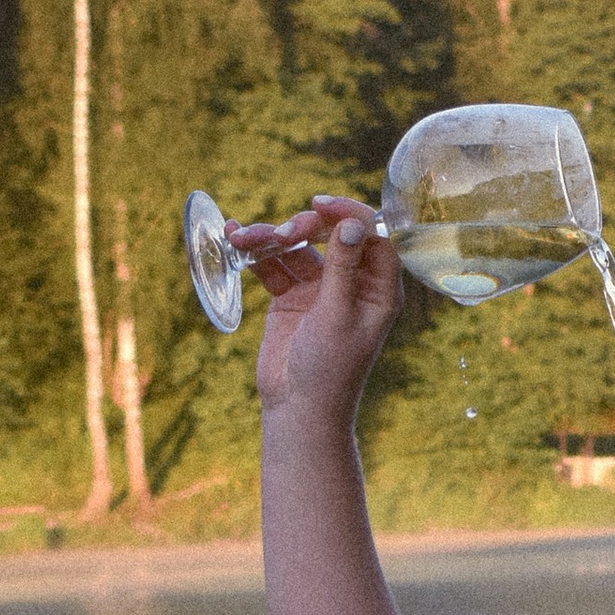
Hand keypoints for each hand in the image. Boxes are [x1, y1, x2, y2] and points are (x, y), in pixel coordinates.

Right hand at [242, 197, 402, 420]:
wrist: (297, 408)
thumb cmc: (329, 369)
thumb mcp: (337, 315)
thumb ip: (343, 268)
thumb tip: (353, 224)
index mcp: (378, 288)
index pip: (371, 236)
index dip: (348, 214)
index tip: (318, 205)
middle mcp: (352, 282)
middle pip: (332, 235)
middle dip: (304, 227)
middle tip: (282, 233)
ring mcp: (320, 288)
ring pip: (298, 247)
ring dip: (271, 237)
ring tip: (244, 238)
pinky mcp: (290, 296)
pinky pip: (275, 264)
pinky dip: (257, 253)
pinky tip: (236, 239)